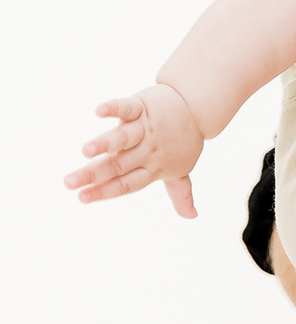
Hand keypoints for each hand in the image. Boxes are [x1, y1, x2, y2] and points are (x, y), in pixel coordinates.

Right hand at [65, 84, 204, 217]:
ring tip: (86, 150)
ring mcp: (146, 127)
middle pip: (119, 164)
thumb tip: (191, 217)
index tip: (81, 198)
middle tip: (69, 182)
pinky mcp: (143, 106)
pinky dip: (115, 108)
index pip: (126, 183)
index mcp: (152, 167)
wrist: (199, 106)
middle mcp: (148, 149)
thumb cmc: (184, 140)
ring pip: (124, 138)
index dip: (105, 191)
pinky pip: (128, 108)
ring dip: (105, 143)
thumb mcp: (183, 168)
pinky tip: (99, 111)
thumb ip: (180, 192)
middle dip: (93, 174)